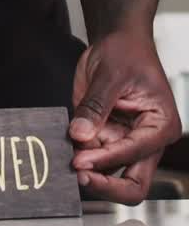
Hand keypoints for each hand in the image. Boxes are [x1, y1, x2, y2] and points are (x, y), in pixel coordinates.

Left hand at [69, 31, 181, 204]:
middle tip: (78, 177)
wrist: (117, 40)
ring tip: (65, 159)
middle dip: (106, 185)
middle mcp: (147, 140)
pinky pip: (93, 156)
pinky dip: (79, 156)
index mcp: (160, 124)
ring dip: (88, 171)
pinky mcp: (107, 138)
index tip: (80, 161)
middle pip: (133, 183)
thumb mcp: (110, 73)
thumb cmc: (126, 51)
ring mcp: (126, 141)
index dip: (106, 159)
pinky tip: (64, 150)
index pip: (135, 153)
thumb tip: (80, 134)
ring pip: (111, 174)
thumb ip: (95, 106)